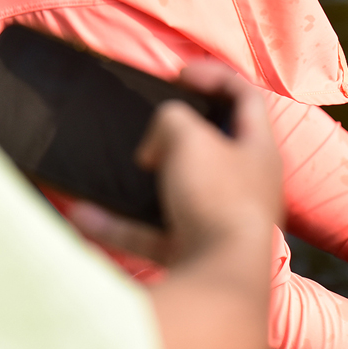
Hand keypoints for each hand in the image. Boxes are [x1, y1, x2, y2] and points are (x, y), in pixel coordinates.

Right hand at [69, 61, 282, 263]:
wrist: (221, 275)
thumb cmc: (217, 198)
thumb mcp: (189, 137)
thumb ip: (173, 120)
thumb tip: (161, 140)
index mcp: (260, 149)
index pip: (248, 97)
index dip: (216, 75)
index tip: (180, 74)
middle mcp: (250, 185)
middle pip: (218, 147)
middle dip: (181, 134)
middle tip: (153, 129)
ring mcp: (225, 220)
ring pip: (181, 191)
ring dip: (146, 181)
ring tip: (122, 169)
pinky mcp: (198, 251)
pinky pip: (155, 233)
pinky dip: (122, 225)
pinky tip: (87, 217)